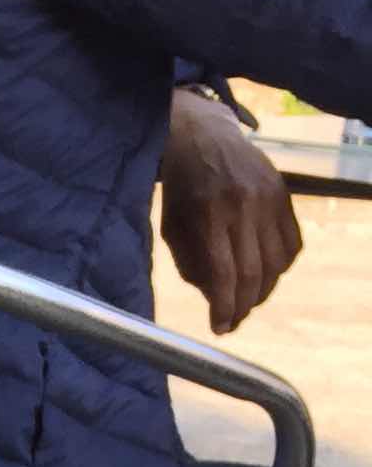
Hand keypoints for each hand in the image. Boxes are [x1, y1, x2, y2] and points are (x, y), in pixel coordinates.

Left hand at [160, 89, 301, 334]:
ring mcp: (269, 198)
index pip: (225, 274)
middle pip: (254, 273)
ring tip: (246, 300)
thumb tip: (218, 302)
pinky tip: (265, 273)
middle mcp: (243, 205)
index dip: (225, 308)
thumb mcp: (174, 229)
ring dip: (263, 291)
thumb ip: (192, 266)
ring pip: (278, 263)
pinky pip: (293, 244)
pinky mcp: (284, 194)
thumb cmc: (181, 190)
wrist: (204, 138)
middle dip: (243, 306)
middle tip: (233, 320)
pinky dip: (281, 267)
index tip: (220, 328)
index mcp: (209, 214)